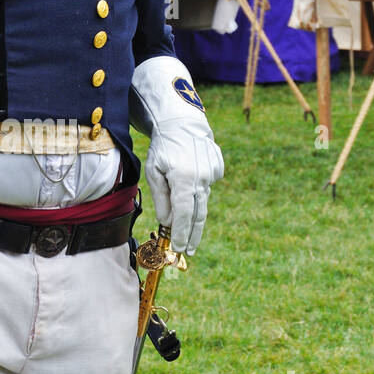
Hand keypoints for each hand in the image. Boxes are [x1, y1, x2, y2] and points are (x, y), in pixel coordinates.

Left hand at [145, 122, 223, 254]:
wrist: (182, 123)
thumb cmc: (163, 147)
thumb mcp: (154, 172)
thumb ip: (162, 198)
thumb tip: (168, 222)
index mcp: (184, 178)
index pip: (183, 214)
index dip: (181, 233)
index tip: (178, 248)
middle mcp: (202, 177)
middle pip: (198, 214)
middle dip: (193, 235)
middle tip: (188, 251)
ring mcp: (213, 173)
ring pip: (203, 202)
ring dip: (196, 218)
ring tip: (189, 234)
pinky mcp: (218, 168)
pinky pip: (207, 186)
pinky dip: (198, 191)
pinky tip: (190, 182)